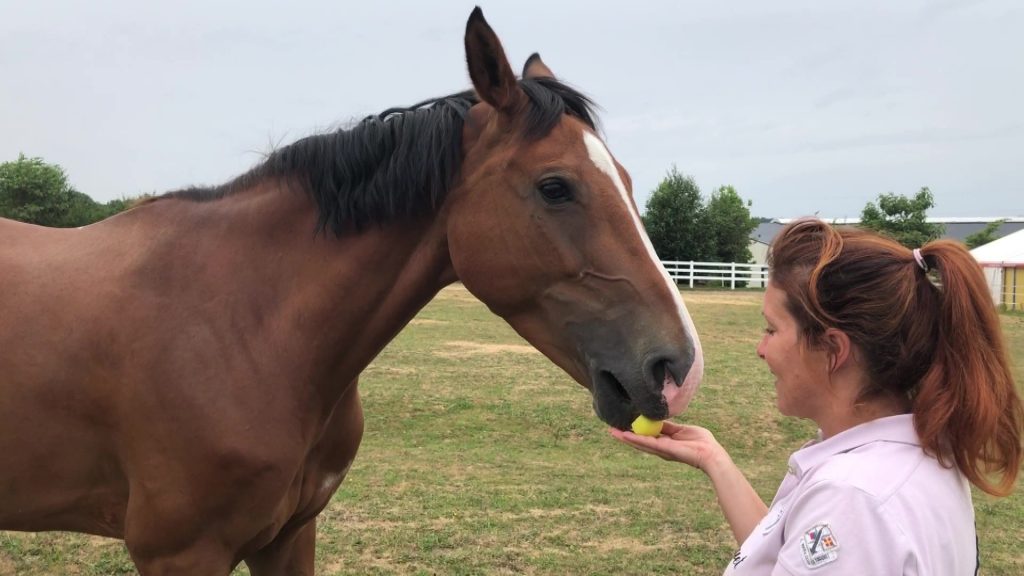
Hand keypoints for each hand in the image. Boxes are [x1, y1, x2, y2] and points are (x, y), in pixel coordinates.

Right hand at [609, 421, 725, 473]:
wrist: (710, 453)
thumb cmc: (702, 442)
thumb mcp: (683, 429)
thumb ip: (671, 426)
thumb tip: (659, 419)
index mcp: (666, 442)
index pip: (648, 435)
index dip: (637, 430)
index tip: (626, 423)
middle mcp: (661, 448)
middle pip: (640, 440)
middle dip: (626, 435)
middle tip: (612, 429)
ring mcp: (661, 449)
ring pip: (640, 443)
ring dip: (626, 438)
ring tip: (613, 432)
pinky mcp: (663, 449)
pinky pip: (646, 443)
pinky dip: (635, 439)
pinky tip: (625, 435)